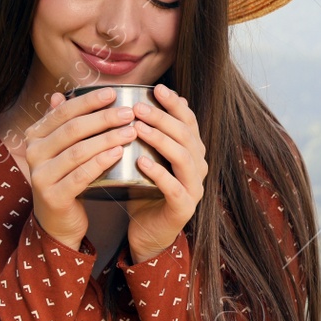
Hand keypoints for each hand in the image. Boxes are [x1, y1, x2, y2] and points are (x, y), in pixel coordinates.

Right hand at [26, 86, 139, 251]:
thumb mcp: (60, 150)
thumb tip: (59, 95)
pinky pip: (80, 175)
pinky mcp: (53, 196)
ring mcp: (40, 176)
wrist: (58, 221)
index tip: (113, 93)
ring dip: (107, 138)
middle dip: (103, 118)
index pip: (63, 112)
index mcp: (34, 136)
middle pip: (73, 129)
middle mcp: (33, 153)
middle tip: (129, 113)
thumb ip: (60, 125)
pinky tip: (119, 152)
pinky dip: (100, 162)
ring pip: (78, 151)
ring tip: (131, 131)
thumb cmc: (65, 179)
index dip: (89, 101)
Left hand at [125, 82, 207, 261]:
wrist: (146, 232)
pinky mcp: (183, 208)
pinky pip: (175, 188)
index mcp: (191, 151)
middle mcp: (198, 167)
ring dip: (161, 140)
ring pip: (184, 158)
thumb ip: (140, 131)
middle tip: (138, 107)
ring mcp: (193, 188)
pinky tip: (140, 162)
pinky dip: (158, 173)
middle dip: (163, 118)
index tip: (157, 88)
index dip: (175, 104)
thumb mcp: (142, 156)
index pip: (189, 121)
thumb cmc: (142, 190)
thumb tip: (123, 100)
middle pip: (187, 135)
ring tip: (138, 128)